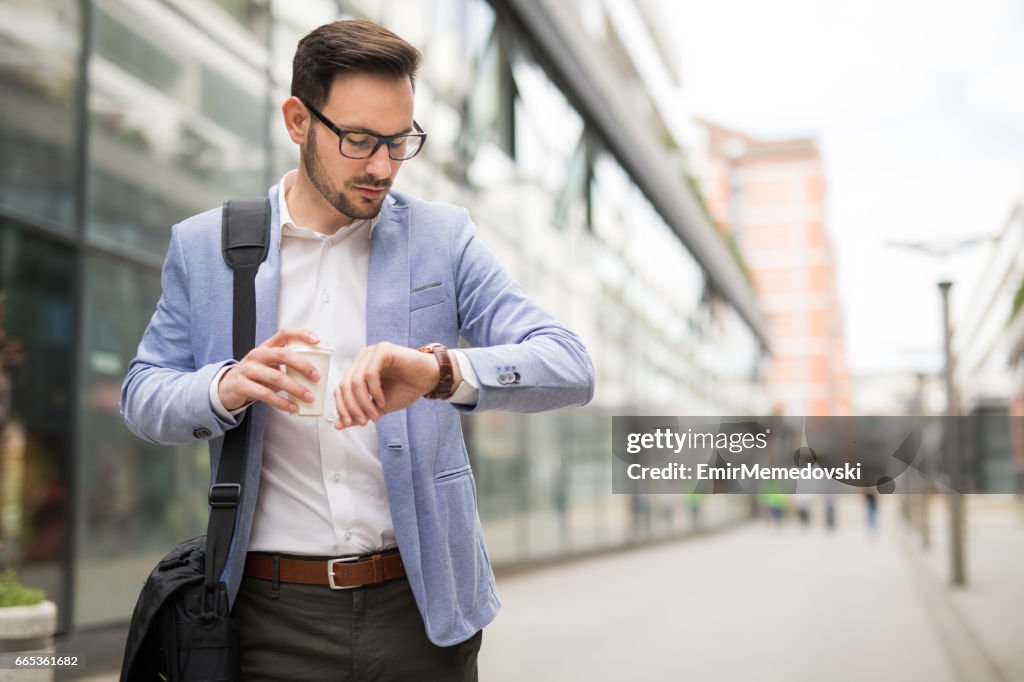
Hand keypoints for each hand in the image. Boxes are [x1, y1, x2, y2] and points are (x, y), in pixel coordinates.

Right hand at [218, 328, 322, 412]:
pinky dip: (282, 402)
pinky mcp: (242, 385)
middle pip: (282, 354)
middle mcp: (257, 355)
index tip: (317, 341)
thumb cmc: (255, 375)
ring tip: (309, 397)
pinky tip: (293, 408)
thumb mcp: (269, 365)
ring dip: (296, 388)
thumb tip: (314, 373)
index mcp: (266, 346)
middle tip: (316, 377)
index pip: (284, 334)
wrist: (227, 388)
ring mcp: (248, 369)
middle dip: (303, 365)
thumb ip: (287, 365)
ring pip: (276, 377)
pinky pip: (265, 394)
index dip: (301, 335)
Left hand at [333, 342, 459, 427]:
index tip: (351, 424)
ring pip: (356, 381)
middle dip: (353, 407)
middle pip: (345, 385)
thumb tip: (337, 425)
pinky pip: (370, 374)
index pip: (340, 388)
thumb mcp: (378, 406)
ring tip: (377, 414)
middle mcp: (362, 358)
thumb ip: (359, 413)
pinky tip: (382, 401)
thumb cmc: (406, 389)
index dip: (343, 407)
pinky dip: (374, 391)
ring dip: (364, 402)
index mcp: (358, 369)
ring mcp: (372, 352)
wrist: (429, 379)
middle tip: (365, 421)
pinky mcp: (383, 350)